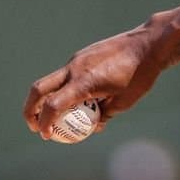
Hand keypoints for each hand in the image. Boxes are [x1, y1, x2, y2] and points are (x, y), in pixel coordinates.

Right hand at [23, 27, 163, 139]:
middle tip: (35, 126)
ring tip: (55, 116)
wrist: (149, 44)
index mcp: (84, 82)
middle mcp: (75, 69)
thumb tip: (94, 126)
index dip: (45, 123)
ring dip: (46, 99)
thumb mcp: (125, 101)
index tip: (45, 135)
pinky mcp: (82, 55)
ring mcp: (77, 59)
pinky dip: (63, 88)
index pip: (53, 106)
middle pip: (38, 89)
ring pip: (51, 80)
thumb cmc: (140, 75)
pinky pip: (66, 74)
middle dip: (30, 110)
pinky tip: (78, 98)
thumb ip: (105, 115)